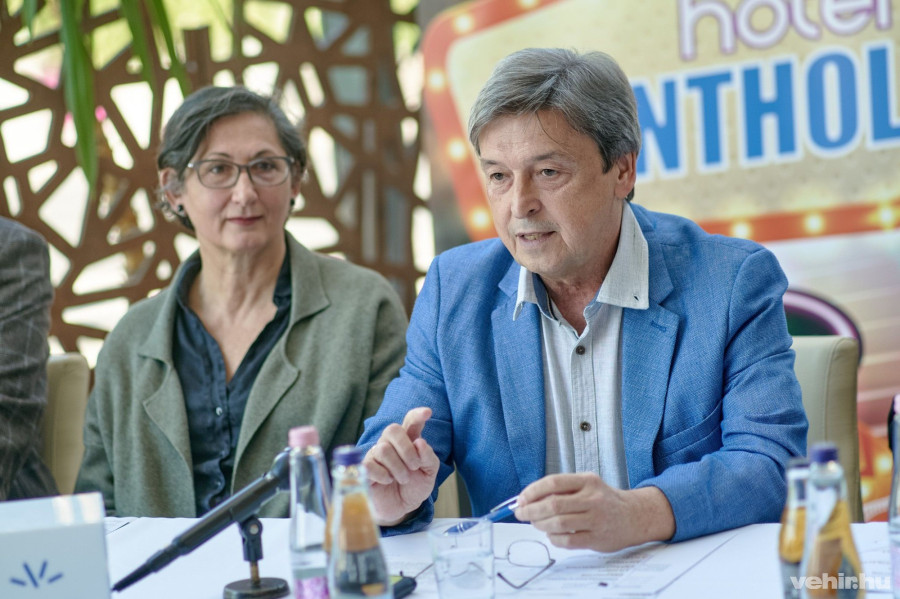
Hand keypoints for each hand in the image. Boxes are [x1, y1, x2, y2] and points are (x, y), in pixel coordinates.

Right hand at [363, 407, 439, 525]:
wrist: (402, 508)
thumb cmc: (415, 486)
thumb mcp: (429, 473)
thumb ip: (428, 457)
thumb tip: (420, 442)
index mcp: (409, 440)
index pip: (410, 421)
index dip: (417, 415)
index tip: (428, 412)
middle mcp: (390, 443)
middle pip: (392, 429)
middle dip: (406, 449)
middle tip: (414, 466)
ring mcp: (375, 455)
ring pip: (382, 449)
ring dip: (397, 468)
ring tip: (403, 479)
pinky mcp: (364, 469)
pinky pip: (370, 464)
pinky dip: (383, 475)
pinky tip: (388, 481)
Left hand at [514, 473, 674, 551]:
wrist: (634, 516)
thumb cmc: (603, 500)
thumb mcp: (587, 485)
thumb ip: (563, 490)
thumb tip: (529, 499)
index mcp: (587, 481)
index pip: (553, 483)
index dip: (532, 491)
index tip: (521, 499)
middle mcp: (593, 498)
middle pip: (553, 504)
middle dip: (531, 510)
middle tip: (521, 514)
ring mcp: (596, 519)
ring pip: (558, 523)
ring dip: (540, 525)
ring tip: (536, 524)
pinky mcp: (597, 538)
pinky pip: (568, 541)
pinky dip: (554, 538)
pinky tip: (552, 535)